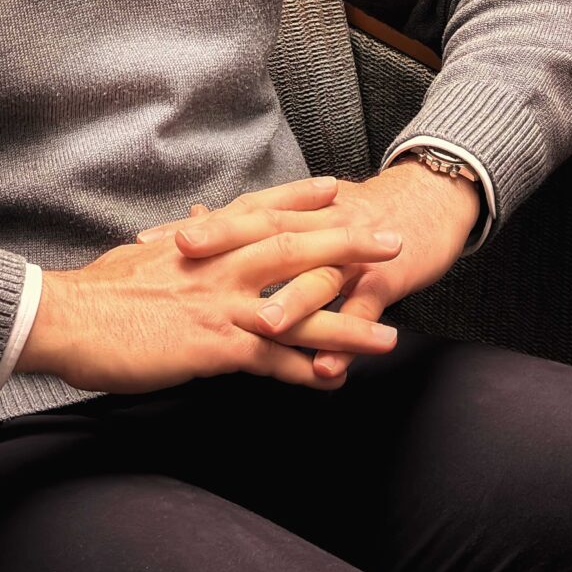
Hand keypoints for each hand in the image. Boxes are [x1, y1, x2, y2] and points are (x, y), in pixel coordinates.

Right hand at [17, 185, 404, 394]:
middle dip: (347, 244)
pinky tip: (334, 382)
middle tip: (390, 241)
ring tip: (388, 336)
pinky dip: (306, 371)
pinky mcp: (214, 346)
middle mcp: (218, 265)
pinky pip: (272, 360)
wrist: (65, 319)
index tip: (336, 188)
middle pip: (294, 247)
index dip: (300, 199)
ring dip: (347, 322)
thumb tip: (183, 238)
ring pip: (298, 308)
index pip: (259, 210)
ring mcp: (220, 304)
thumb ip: (173, 249)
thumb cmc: (96, 293)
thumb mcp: (141, 258)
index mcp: (200, 242)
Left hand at [154, 160, 480, 381]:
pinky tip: (328, 368)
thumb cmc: (355, 216)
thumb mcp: (301, 214)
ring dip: (291, 305)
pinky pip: (364, 311)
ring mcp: (350, 254)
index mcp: (291, 216)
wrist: (426, 202)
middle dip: (225, 248)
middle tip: (184, 261)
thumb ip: (250, 224)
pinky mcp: (385, 278)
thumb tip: (195, 219)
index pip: (235, 218)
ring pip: (317, 279)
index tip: (146, 242)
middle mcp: (315, 230)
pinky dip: (347, 337)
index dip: (192, 231)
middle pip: (266, 236)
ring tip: (261, 328)